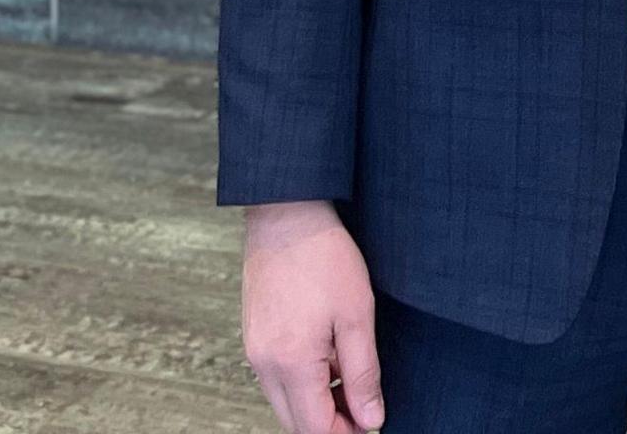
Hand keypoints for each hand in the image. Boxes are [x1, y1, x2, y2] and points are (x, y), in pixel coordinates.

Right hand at [241, 201, 384, 431]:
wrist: (286, 215)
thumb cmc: (323, 258)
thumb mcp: (357, 316)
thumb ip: (363, 373)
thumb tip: (371, 418)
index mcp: (290, 363)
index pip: (315, 429)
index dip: (347, 433)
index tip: (372, 422)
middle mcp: (264, 364)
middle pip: (296, 423)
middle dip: (330, 424)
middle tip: (365, 407)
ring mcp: (254, 350)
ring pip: (285, 402)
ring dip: (316, 404)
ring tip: (350, 377)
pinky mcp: (253, 335)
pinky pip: (276, 378)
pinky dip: (302, 382)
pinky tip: (327, 357)